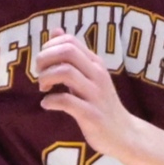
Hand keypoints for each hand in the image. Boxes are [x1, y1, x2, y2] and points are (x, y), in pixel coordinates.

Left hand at [33, 31, 137, 154]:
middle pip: (67, 51)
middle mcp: (97, 74)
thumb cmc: (100, 103)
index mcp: (95, 63)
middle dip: (45, 59)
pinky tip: (47, 104)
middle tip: (40, 74)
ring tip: (44, 88)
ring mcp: (95, 94)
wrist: (123, 133)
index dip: (49, 47)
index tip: (44, 63)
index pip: (69, 41)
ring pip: (66, 72)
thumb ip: (73, 55)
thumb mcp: (89, 75)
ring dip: (46, 78)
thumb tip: (56, 31)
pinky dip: (50, 101)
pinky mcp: (91, 114)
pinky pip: (67, 101)